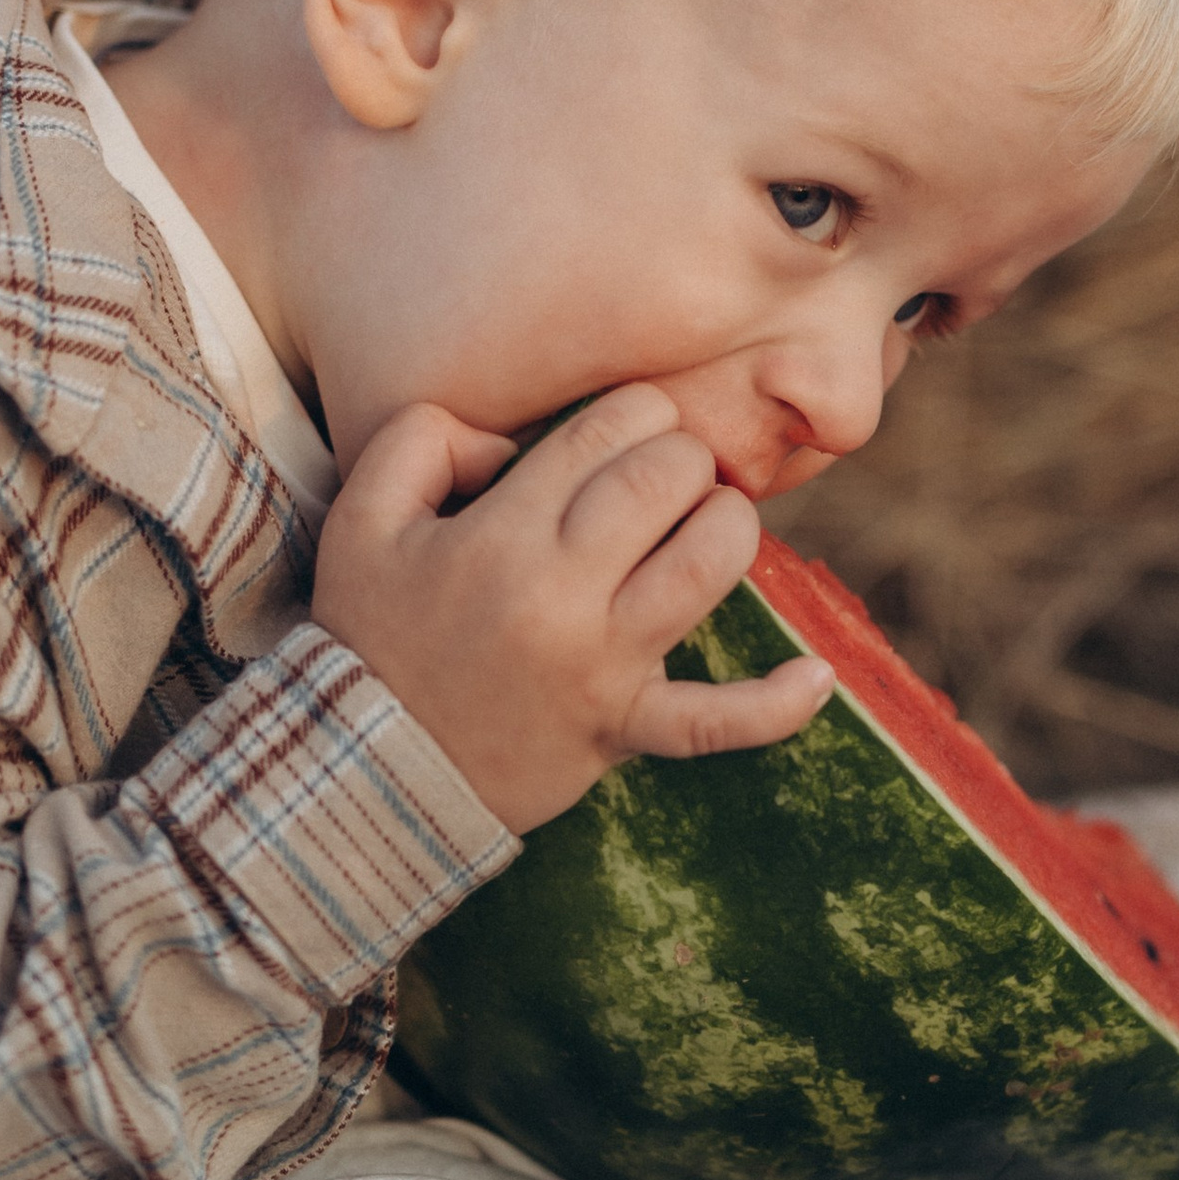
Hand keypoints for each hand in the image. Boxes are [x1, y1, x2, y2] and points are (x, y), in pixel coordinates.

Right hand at [309, 384, 832, 831]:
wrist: (367, 767)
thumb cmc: (372, 633)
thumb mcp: (361, 518)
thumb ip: (423, 441)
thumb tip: (509, 442)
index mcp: (501, 535)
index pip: (608, 430)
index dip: (636, 411)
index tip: (625, 430)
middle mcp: (562, 594)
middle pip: (669, 479)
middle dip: (679, 457)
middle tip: (660, 473)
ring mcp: (603, 666)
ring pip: (711, 567)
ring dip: (726, 528)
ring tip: (705, 524)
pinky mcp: (624, 729)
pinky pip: (717, 723)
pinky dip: (775, 706)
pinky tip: (817, 678)